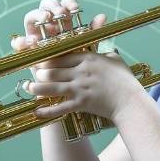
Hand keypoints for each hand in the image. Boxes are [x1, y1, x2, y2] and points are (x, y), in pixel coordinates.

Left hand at [9, 0, 142, 119]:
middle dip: (40, 71)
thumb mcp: (115, 60)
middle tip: (31, 72)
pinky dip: (47, 111)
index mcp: (88, 59)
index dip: (48, 58)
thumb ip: (104, 52)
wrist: (130, 101)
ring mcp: (80, 88)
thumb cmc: (125, 80)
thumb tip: (103, 48)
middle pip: (53, 70)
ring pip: (52, 86)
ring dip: (38, 87)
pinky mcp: (81, 104)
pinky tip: (37, 112)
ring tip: (29, 87)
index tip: (39, 59)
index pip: (62, 56)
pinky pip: (60, 107)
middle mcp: (81, 72)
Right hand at [10, 0, 105, 76]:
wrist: (65, 87)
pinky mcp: (25, 50)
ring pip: (31, 18)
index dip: (68, 3)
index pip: (63, 6)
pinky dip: (22, 40)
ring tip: (45, 19)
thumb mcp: (86, 49)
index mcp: (62, 23)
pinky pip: (18, 42)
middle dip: (52, 7)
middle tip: (60, 13)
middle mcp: (47, 27)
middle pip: (45, 7)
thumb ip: (92, 33)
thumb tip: (103, 16)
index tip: (75, 8)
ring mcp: (34, 36)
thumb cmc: (76, 66)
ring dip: (38, 15)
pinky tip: (32, 41)